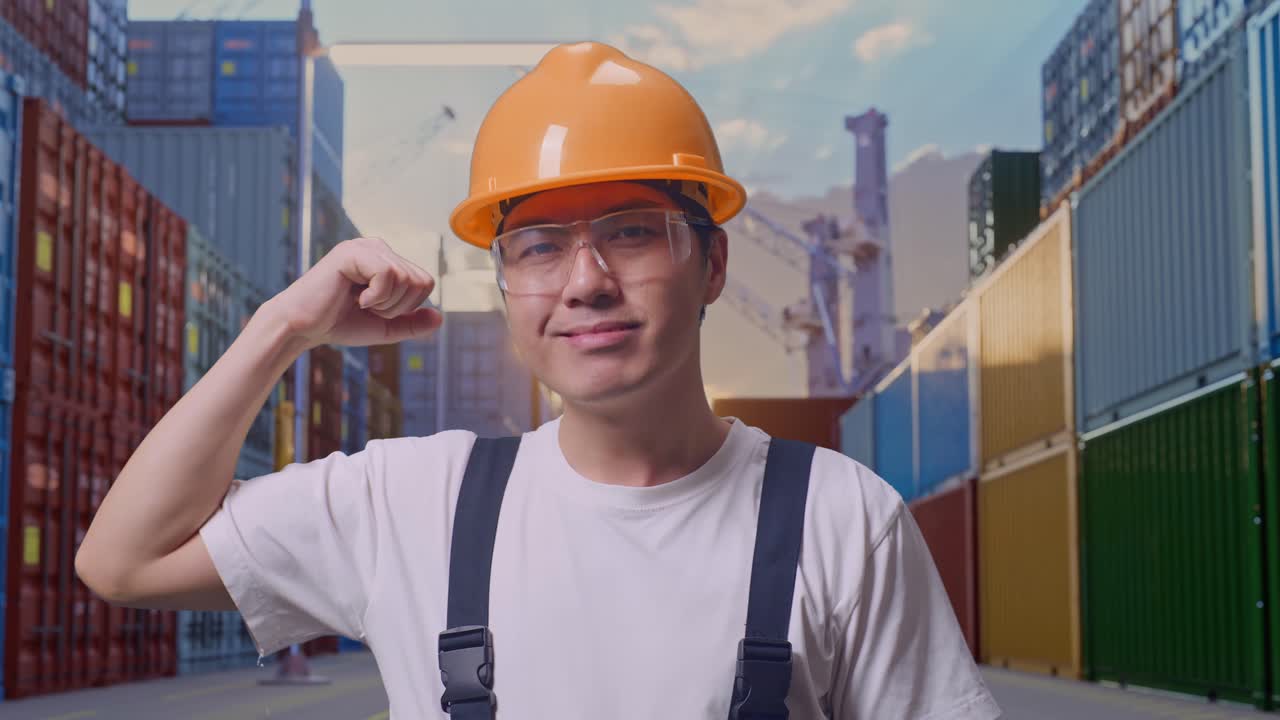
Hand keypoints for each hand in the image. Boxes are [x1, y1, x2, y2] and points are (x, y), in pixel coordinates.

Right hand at [270, 237, 442, 348]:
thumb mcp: (385, 328)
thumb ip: (413, 324)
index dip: (407, 306)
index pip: (424, 282)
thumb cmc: (339, 324)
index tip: (377, 310)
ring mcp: (365, 247)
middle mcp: (378, 248)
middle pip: (420, 281)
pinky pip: (389, 275)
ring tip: (359, 302)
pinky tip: (354, 297)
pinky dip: (376, 296)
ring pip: (406, 279)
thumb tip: (440, 317)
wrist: (302, 328)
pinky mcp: (352, 252)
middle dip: (398, 307)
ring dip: (385, 303)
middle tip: (367, 307)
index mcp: (387, 260)